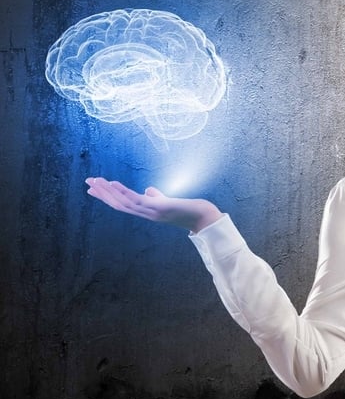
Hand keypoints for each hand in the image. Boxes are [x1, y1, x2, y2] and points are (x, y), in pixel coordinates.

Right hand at [85, 177, 222, 232]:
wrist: (202, 217)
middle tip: (87, 182)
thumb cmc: (186, 210)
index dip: (106, 197)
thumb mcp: (167, 202)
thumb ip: (156, 197)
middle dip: (102, 194)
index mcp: (145, 211)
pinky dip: (123, 192)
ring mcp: (150, 212)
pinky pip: (136, 201)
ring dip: (108, 192)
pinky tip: (113, 184)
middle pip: (118, 204)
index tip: (92, 189)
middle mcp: (144, 214)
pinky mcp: (158, 208)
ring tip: (96, 181)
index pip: (121, 204)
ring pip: (123, 202)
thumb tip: (148, 190)